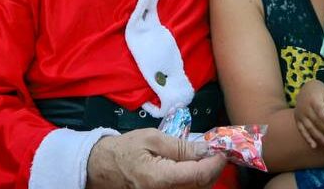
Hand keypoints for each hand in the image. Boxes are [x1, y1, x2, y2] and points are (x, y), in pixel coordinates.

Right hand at [87, 128, 226, 188]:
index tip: (221, 150)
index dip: (215, 162)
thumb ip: (180, 146)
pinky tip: (193, 169)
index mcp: (160, 178)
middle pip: (202, 186)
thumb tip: (206, 150)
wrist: (102, 168)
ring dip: (205, 176)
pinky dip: (195, 181)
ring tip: (204, 159)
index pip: (199, 175)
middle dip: (213, 169)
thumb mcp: (152, 139)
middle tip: (214, 152)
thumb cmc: (125, 150)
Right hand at [294, 80, 323, 149]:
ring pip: (310, 128)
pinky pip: (302, 131)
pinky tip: (314, 146)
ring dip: (319, 138)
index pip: (320, 110)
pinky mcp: (297, 120)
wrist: (305, 89)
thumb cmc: (320, 93)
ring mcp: (300, 115)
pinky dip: (307, 139)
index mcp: (314, 100)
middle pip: (317, 122)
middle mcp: (305, 108)